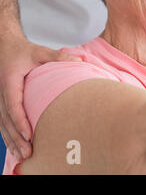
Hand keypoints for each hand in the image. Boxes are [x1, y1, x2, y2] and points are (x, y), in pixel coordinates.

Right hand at [0, 35, 81, 160]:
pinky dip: (8, 136)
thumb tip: (79, 60)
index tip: (29, 135)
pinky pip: (3, 122)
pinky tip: (16, 148)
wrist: (6, 48)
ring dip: (11, 141)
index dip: (20, 121)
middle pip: (7, 120)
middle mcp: (2, 92)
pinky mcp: (2, 103)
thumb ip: (58, 57)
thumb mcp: (40, 51)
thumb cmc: (24, 51)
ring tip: (23, 156)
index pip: (14, 105)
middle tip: (28, 152)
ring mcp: (0, 99)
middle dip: (16, 138)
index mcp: (10, 82)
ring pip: (3, 124)